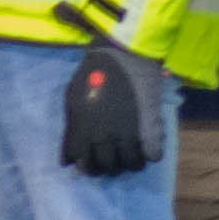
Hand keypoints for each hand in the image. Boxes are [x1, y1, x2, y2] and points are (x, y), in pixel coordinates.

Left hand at [50, 5, 163, 176]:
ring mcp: (128, 132)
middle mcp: (104, 136)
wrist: (124, 51)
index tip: (92, 161)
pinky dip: (150, 155)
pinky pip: (152, 155)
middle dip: (108, 167)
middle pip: (107, 168)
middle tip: (112, 158)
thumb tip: (65, 162)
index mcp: (83, 130)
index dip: (87, 166)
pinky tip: (147, 148)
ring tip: (131, 153)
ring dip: (130, 163)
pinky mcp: (150, 126)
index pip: (83, 164)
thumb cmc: (93, 72)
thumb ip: (69, 130)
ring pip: (131, 165)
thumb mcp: (72, 98)